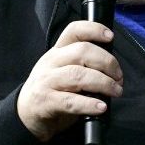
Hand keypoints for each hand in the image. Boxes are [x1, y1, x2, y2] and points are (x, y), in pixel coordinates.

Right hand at [16, 21, 123, 141]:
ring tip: (116, 92)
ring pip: (78, 75)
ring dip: (103, 83)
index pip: (74, 31)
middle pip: (82, 52)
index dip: (93, 29)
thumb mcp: (62, 70)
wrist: (26, 114)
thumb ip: (82, 64)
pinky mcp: (46, 102)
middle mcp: (51, 62)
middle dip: (107, 63)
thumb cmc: (52, 90)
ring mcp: (47, 81)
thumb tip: (113, 68)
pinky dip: (89, 104)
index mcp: (57, 51)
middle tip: (119, 78)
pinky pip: (71, 101)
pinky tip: (101, 107)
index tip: (110, 37)